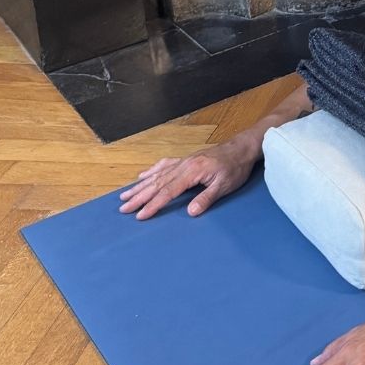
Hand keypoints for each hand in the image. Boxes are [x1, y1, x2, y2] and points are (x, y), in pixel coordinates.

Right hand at [119, 136, 259, 218]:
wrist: (241, 149)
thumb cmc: (235, 168)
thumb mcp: (225, 186)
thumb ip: (207, 198)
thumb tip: (191, 212)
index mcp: (192, 172)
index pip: (168, 192)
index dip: (153, 204)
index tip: (140, 215)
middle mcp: (183, 165)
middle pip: (157, 183)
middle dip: (139, 197)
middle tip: (123, 208)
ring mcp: (183, 161)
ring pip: (157, 175)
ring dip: (140, 186)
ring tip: (125, 195)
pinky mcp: (186, 160)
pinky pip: (164, 165)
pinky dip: (151, 171)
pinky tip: (142, 176)